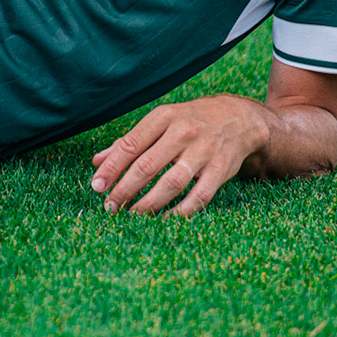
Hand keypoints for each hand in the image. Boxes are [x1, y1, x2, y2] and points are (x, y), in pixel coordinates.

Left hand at [89, 95, 271, 217]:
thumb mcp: (160, 121)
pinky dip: (181, 211)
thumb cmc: (190, 121)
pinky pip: (199, 196)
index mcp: (163, 117)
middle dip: (125, 189)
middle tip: (110, 206)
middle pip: (148, 165)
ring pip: (172, 182)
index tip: (96, 186)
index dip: (111, 167)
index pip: (130, 144)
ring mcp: (203, 151)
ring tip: (132, 214)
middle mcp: (183, 132)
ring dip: (149, 202)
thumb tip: (97, 161)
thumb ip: (130, 141)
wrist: (239, 118)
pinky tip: (165, 219)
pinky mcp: (220, 170)